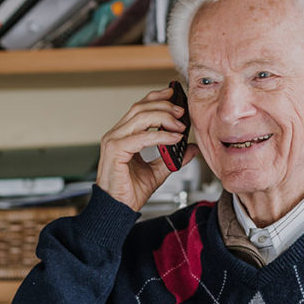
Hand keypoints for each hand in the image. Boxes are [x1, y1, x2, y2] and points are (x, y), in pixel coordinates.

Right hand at [96, 86, 198, 210]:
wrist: (118, 210)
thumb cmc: (129, 192)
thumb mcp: (158, 171)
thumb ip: (173, 158)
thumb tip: (190, 148)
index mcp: (123, 135)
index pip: (139, 107)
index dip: (157, 97)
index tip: (174, 94)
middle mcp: (116, 135)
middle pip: (140, 108)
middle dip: (164, 105)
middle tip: (182, 111)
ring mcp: (113, 141)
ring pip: (140, 117)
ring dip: (164, 117)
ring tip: (180, 124)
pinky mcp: (116, 150)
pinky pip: (142, 137)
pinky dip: (160, 136)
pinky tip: (173, 138)